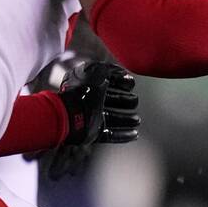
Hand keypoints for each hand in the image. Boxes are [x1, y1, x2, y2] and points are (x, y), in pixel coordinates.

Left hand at [31, 56, 140, 179]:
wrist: (70, 113)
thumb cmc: (83, 90)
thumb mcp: (98, 72)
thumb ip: (111, 70)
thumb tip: (123, 74)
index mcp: (89, 85)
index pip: (107, 83)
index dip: (120, 82)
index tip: (131, 85)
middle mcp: (90, 101)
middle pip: (111, 101)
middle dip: (124, 101)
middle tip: (135, 102)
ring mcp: (91, 118)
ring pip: (112, 119)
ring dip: (126, 119)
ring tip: (137, 120)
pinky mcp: (92, 132)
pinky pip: (109, 134)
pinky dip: (122, 135)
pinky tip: (134, 134)